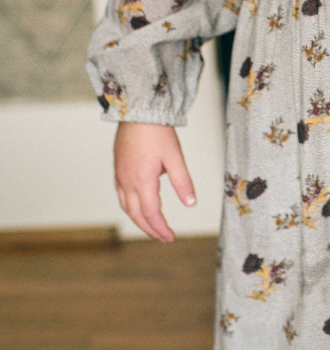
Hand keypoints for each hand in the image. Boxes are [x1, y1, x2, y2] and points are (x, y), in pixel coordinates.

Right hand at [114, 122, 195, 241]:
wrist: (137, 111)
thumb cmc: (157, 132)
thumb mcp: (175, 157)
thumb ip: (183, 182)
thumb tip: (191, 204)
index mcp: (142, 180)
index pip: (151, 213)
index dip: (161, 228)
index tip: (170, 238)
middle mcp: (127, 181)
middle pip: (136, 215)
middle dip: (150, 229)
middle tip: (164, 238)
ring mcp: (120, 176)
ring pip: (127, 207)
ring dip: (139, 220)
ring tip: (153, 227)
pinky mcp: (118, 169)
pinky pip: (122, 195)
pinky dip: (131, 207)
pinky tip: (139, 206)